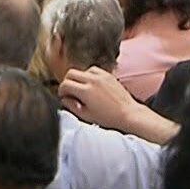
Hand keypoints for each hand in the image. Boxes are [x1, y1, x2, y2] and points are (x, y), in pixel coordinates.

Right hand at [60, 67, 177, 144]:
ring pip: (82, 70)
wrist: (128, 114)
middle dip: (67, 82)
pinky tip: (92, 85)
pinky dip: (89, 75)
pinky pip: (93, 70)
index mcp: (85, 91)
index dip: (61, 91)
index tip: (63, 96)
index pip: (65, 84)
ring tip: (82, 89)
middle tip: (69, 91)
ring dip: (78, 78)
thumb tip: (65, 99)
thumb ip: (71, 106)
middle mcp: (93, 80)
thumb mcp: (86, 116)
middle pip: (71, 73)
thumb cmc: (109, 118)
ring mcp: (101, 76)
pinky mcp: (108, 75)